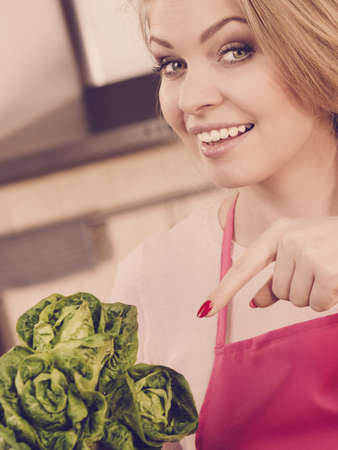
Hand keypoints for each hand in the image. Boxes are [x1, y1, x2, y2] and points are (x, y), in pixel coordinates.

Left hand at [198, 216, 337, 316]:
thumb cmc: (334, 245)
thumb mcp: (301, 253)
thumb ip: (276, 278)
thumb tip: (254, 302)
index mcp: (279, 231)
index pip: (244, 266)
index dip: (223, 290)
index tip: (203, 311)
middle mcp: (289, 238)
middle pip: (278, 291)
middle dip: (298, 290)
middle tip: (320, 270)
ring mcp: (306, 251)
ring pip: (295, 300)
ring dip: (313, 295)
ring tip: (330, 272)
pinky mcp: (325, 269)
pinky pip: (315, 304)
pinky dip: (328, 300)